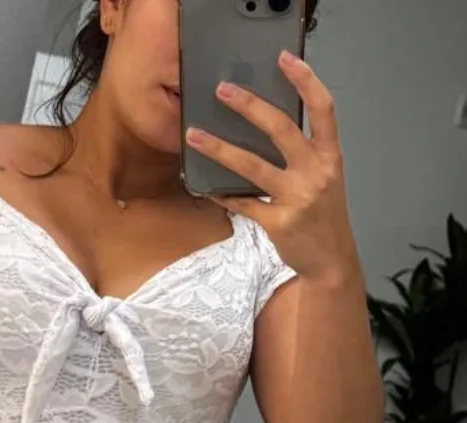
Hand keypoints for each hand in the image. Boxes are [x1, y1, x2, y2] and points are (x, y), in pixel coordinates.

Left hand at [186, 51, 358, 281]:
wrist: (330, 260)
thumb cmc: (322, 216)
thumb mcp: (324, 179)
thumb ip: (304, 155)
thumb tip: (264, 130)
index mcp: (330, 156)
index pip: (324, 109)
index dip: (305, 81)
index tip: (284, 60)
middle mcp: (316, 172)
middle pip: (281, 129)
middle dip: (249, 106)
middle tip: (222, 91)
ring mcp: (297, 198)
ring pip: (252, 166)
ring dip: (219, 149)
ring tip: (194, 137)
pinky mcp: (278, 222)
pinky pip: (242, 203)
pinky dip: (221, 194)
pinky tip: (204, 187)